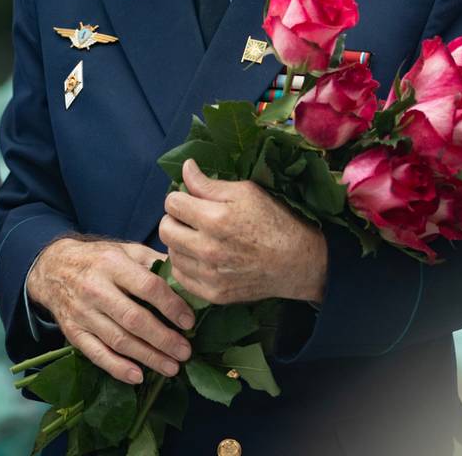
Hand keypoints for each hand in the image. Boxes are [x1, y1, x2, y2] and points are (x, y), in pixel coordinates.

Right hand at [27, 237, 194, 385]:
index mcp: (113, 263)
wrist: (53, 268)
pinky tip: (138, 377)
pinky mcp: (73, 332)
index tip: (189, 322)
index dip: (171, 306)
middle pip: (133, 319)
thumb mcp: (126, 250)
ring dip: (147, 357)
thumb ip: (154, 262)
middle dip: (163, 339)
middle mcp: (95, 288)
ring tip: (172, 368)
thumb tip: (187, 278)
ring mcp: (82, 313)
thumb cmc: (99, 259)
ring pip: (118, 340)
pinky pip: (96, 354)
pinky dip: (117, 368)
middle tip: (185, 352)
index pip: (147, 287)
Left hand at [160, 159, 326, 305]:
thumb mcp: (246, 192)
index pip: (172, 203)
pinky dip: (185, 264)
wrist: (296, 261)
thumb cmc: (274, 221)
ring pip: (171, 253)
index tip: (190, 199)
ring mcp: (209, 274)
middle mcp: (207, 249)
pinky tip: (201, 257)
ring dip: (179, 242)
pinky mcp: (212, 293)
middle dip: (174, 218)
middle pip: (165, 229)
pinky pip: (180, 276)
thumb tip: (185, 168)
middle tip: (190, 217)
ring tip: (198, 237)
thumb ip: (209, 184)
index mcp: (215, 219)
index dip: (179, 196)